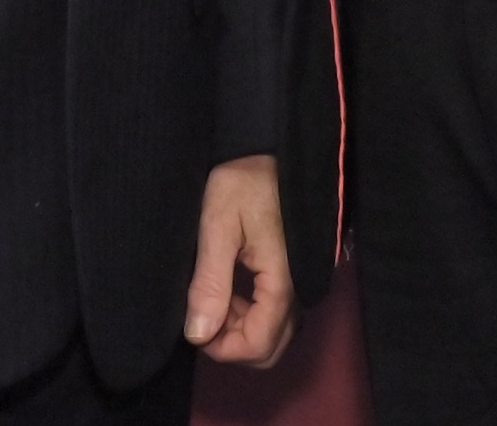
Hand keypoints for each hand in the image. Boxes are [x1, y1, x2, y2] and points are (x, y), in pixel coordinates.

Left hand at [182, 152, 293, 367]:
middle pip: (271, 348)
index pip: (259, 344)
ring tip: (216, 297)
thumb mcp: (217, 226)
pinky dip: (253, 314)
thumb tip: (197, 335)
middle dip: (234, 343)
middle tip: (206, 314)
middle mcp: (299, 288)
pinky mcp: (296, 272)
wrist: (271, 147)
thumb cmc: (244, 180)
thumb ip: (210, 283)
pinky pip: (279, 314)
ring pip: (277, 334)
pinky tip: (233, 289)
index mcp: (282, 280)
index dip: (223, 349)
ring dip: (243, 328)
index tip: (196, 328)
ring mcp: (301, 281)